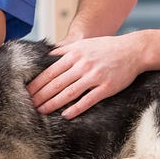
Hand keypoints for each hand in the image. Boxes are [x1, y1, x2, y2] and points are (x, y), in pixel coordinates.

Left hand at [26, 34, 141, 119]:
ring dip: (53, 103)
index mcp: (74, 55)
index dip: (37, 83)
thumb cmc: (107, 47)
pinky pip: (88, 100)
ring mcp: (94, 77)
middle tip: (29, 105)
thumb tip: (48, 55)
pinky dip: (75, 108)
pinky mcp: (106, 87)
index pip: (50, 71)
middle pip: (56, 83)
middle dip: (41, 96)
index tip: (26, 92)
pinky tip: (66, 115)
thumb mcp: (84, 44)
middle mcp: (82, 65)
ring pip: (68, 93)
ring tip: (42, 111)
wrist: (132, 50)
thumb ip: (66, 50)